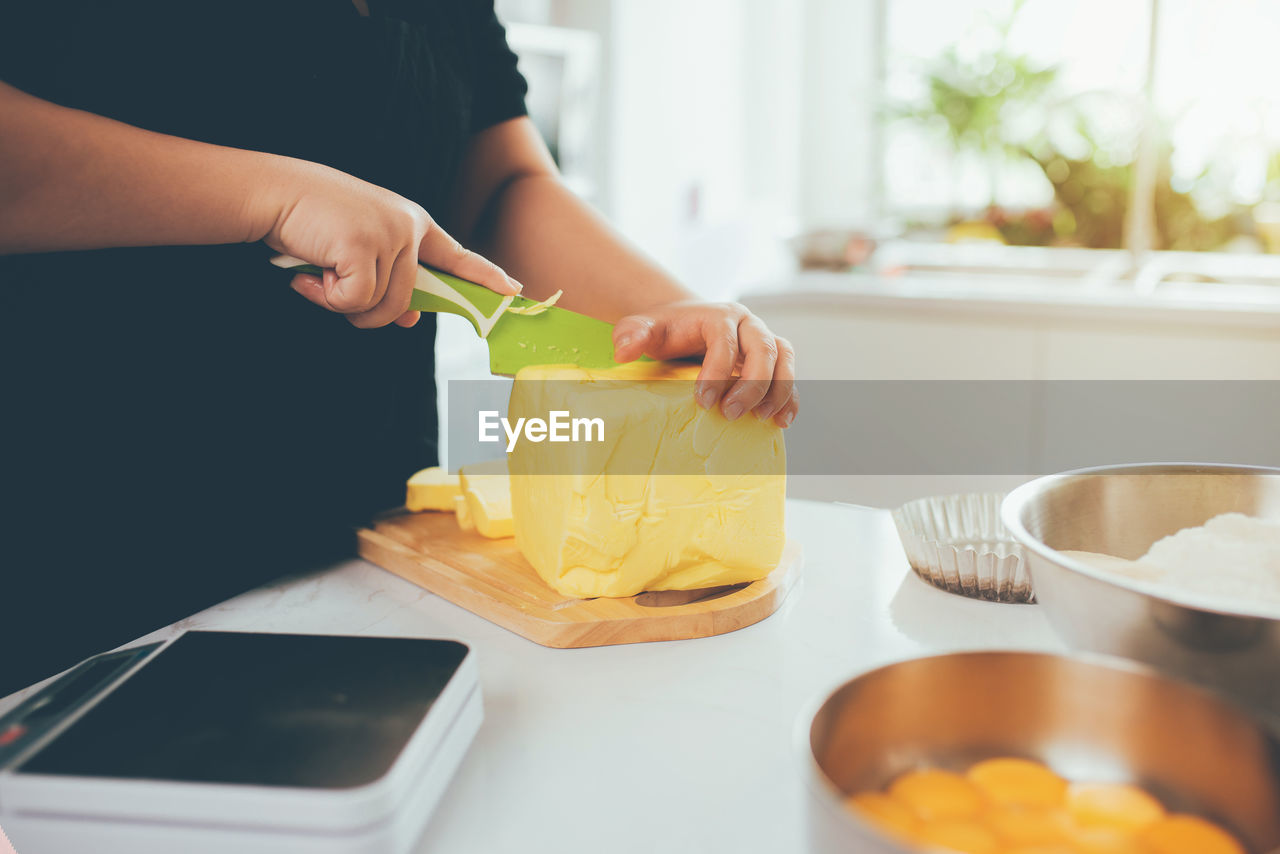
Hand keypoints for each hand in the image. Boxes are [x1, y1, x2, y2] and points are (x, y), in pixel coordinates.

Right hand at [258, 161, 520, 327]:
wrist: (270, 193)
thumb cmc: (311, 222)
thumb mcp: (358, 251)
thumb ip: (388, 280)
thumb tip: (410, 319)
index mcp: (412, 223)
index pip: (457, 255)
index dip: (485, 276)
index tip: (513, 291)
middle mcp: (409, 226)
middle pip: (408, 301)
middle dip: (368, 311)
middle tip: (332, 290)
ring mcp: (391, 234)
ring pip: (384, 306)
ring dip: (343, 305)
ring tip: (317, 275)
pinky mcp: (367, 245)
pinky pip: (358, 302)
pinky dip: (327, 299)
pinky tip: (307, 276)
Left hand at [611, 301, 797, 427]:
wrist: (684, 325)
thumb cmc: (666, 330)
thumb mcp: (644, 329)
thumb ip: (631, 334)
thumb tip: (622, 351)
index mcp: (719, 315)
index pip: (725, 341)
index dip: (717, 372)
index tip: (702, 401)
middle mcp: (748, 325)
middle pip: (764, 348)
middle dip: (752, 384)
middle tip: (730, 414)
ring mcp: (764, 341)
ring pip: (784, 359)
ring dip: (778, 390)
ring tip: (761, 419)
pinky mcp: (773, 361)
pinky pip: (790, 376)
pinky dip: (790, 398)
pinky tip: (781, 421)